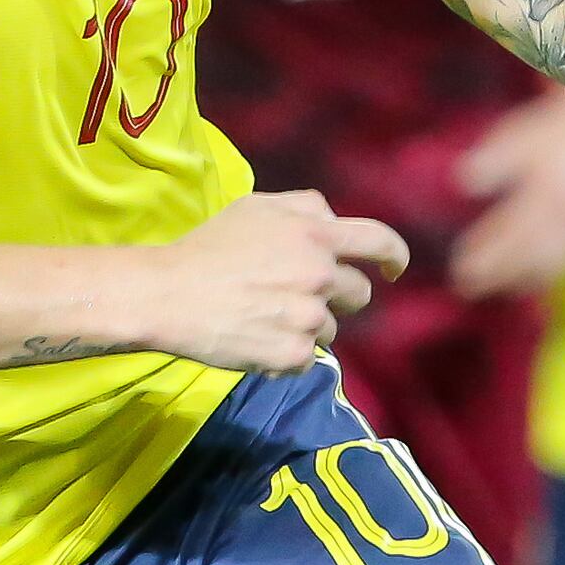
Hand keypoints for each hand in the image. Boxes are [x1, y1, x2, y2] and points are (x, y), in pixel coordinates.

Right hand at [139, 190, 406, 372]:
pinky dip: (287, 353)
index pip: (380, 241)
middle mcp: (320, 276)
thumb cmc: (208, 247)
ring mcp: (309, 318)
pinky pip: (307, 358)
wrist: (169, 295)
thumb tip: (334, 220)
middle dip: (340, 295)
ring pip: (332, 329)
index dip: (394, 255)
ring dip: (308, 325)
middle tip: (302, 296)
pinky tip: (256, 338)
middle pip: (359, 293)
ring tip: (265, 317)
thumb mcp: (256, 206)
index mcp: (315, 235)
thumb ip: (304, 206)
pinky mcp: (294, 355)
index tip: (393, 268)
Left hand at [443, 93, 564, 299]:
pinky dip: (542, 279)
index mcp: (549, 188)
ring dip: (519, 280)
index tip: (459, 266)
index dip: (485, 249)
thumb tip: (460, 181)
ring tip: (487, 287)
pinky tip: (518, 284)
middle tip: (464, 285)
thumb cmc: (548, 134)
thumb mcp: (517, 137)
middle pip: (530, 253)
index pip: (513, 228)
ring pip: (551, 264)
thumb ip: (492, 160)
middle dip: (497, 273)